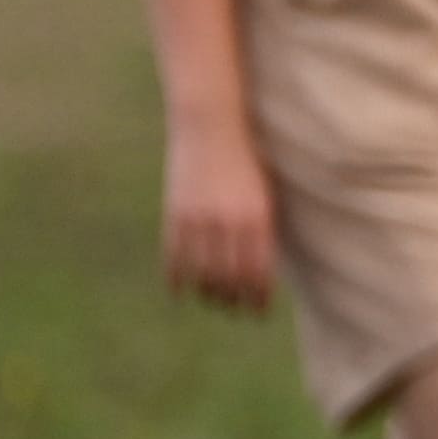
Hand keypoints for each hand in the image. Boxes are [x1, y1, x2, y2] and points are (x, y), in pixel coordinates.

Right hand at [162, 117, 279, 308]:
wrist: (210, 127)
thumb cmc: (245, 162)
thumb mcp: (263, 195)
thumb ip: (262, 230)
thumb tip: (260, 272)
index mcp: (258, 219)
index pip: (259, 273)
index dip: (258, 298)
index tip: (258, 311)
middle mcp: (229, 223)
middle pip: (230, 280)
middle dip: (233, 301)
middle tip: (233, 309)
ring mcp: (199, 220)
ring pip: (201, 274)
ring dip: (206, 294)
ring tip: (210, 299)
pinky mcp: (175, 214)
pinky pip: (173, 259)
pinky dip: (176, 280)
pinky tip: (180, 290)